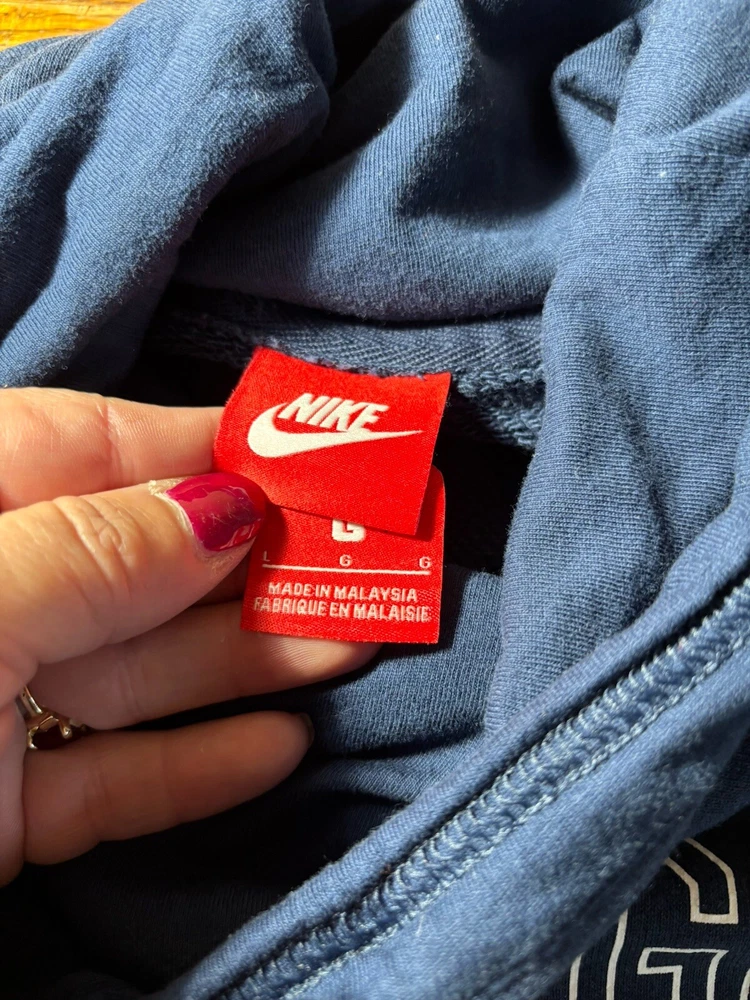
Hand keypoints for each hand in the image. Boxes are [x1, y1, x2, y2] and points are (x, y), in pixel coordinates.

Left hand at [0, 388, 376, 883]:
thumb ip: (98, 550)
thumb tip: (223, 506)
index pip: (81, 444)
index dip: (194, 443)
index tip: (298, 449)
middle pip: (129, 565)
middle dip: (245, 561)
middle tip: (355, 553)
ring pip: (133, 671)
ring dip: (245, 660)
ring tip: (350, 642)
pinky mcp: (0, 813)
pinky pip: (111, 780)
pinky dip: (195, 766)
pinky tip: (279, 745)